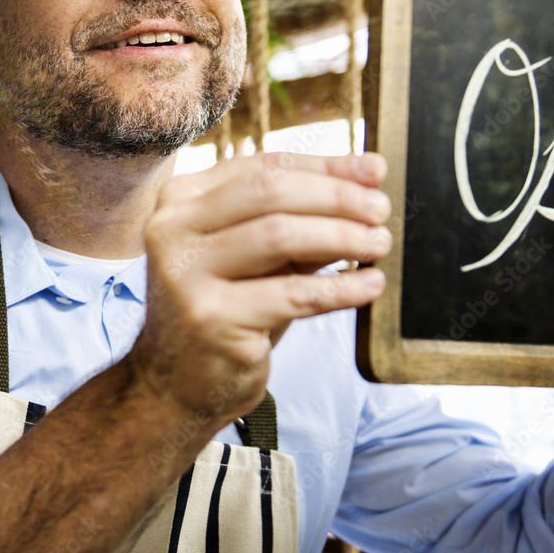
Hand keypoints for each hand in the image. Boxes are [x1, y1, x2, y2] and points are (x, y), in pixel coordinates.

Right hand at [129, 151, 391, 423]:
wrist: (177, 386)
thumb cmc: (229, 312)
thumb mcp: (265, 257)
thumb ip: (307, 216)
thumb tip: (369, 174)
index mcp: (182, 200)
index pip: (264, 166)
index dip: (326, 166)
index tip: (375, 171)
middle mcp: (172, 229)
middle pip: (270, 192)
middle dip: (337, 197)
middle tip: (381, 210)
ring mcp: (184, 275)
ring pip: (279, 235)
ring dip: (342, 236)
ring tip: (379, 244)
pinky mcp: (209, 319)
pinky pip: (291, 293)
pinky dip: (339, 287)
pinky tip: (369, 285)